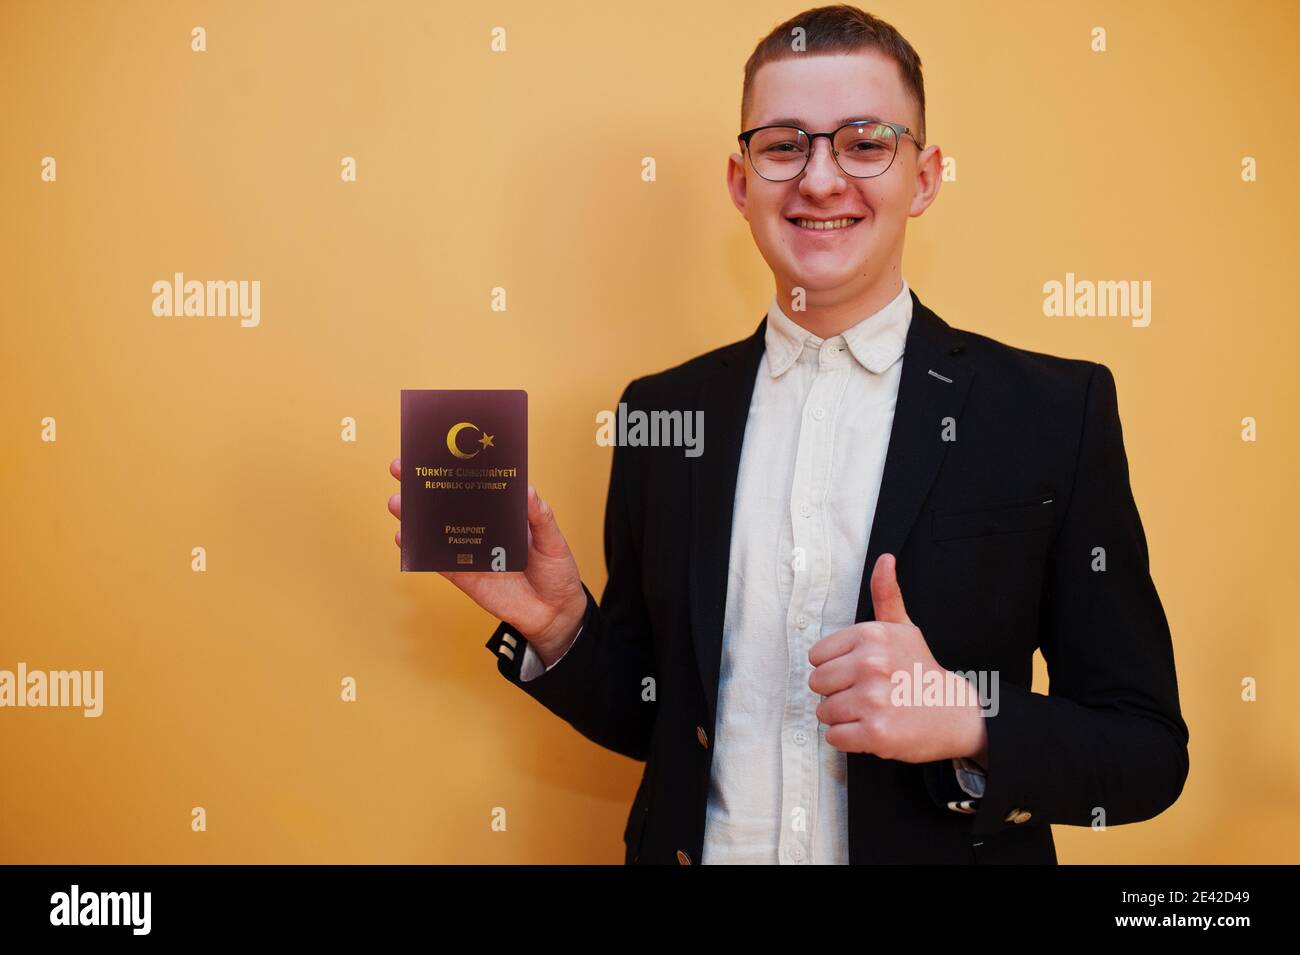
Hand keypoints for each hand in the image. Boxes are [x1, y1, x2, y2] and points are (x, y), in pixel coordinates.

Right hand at [388, 457, 586, 664]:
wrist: (555, 613)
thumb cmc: (556, 571)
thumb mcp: (553, 540)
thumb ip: (540, 517)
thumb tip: (527, 490)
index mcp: (504, 513)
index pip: (476, 485)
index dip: (455, 468)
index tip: (435, 450)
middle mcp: (483, 528)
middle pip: (449, 502)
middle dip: (423, 485)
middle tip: (401, 468)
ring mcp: (471, 551)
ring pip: (437, 529)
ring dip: (415, 515)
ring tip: (398, 503)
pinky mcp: (465, 576)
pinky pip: (438, 560)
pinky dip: (421, 549)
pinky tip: (404, 537)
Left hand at [807, 553, 988, 764]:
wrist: (956, 713)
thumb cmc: (920, 669)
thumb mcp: (903, 628)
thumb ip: (886, 595)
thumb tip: (885, 558)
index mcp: (871, 635)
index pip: (817, 656)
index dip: (835, 667)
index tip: (860, 671)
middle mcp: (870, 663)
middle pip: (817, 683)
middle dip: (836, 692)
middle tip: (866, 693)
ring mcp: (873, 699)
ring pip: (824, 711)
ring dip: (843, 716)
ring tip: (871, 711)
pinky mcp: (875, 733)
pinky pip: (834, 736)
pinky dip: (848, 738)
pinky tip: (871, 729)